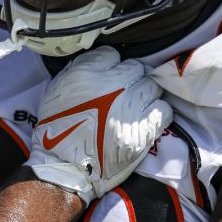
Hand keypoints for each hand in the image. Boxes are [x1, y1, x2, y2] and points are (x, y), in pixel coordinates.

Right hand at [26, 47, 170, 201]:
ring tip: (134, 107)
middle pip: (136, 68)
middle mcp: (110, 88)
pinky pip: (163, 109)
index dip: (111, 66)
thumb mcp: (58, 90)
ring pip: (152, 86)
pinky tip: (145, 118)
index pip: (113, 55)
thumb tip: (106, 61)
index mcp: (85, 75)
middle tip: (122, 93)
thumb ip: (81, 70)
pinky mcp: (142, 131)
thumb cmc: (58, 129)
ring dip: (144, 94)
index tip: (108, 77)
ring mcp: (129, 110)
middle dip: (130, 79)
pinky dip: (156, 111)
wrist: (64, 167)